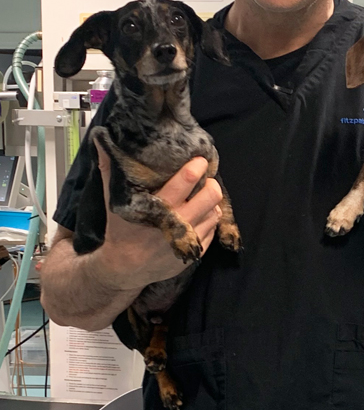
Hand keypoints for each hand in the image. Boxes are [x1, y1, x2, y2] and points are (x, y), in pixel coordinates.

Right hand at [93, 140, 222, 288]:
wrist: (123, 269)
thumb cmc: (120, 231)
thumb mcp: (113, 201)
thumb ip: (110, 170)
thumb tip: (102, 140)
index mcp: (158, 208)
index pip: (186, 181)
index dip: (197, 167)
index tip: (199, 160)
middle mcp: (177, 225)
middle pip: (210, 195)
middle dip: (210, 183)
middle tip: (205, 178)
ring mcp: (188, 240)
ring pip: (215, 212)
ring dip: (211, 201)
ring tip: (202, 194)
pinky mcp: (195, 252)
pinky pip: (213, 229)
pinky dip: (209, 219)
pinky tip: (198, 213)